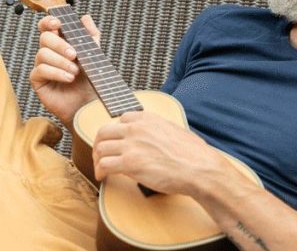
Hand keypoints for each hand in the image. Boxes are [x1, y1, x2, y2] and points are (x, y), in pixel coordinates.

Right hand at [30, 14, 100, 125]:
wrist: (90, 103)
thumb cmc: (91, 79)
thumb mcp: (94, 55)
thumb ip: (90, 36)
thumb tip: (85, 17)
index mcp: (61, 42)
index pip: (48, 26)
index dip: (49, 21)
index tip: (57, 24)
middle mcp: (49, 52)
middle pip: (44, 38)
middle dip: (60, 44)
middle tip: (75, 54)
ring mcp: (42, 65)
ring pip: (42, 54)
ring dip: (61, 61)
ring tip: (75, 72)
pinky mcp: (38, 80)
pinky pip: (41, 70)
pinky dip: (56, 73)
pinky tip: (69, 78)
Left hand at [92, 111, 227, 195]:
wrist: (199, 168)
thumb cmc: (193, 154)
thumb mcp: (175, 130)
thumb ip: (159, 130)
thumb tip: (156, 139)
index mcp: (148, 118)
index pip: (121, 119)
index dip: (116, 132)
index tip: (115, 141)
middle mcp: (136, 128)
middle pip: (104, 132)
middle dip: (99, 144)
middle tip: (100, 155)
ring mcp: (131, 145)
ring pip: (100, 148)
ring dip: (97, 159)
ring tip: (99, 168)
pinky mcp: (129, 163)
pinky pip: (104, 165)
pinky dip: (99, 171)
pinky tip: (102, 177)